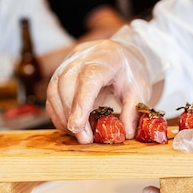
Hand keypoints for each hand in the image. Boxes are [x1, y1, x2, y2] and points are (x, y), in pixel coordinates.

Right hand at [46, 27, 160, 142]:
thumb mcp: (140, 89)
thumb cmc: (131, 71)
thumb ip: (132, 110)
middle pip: (65, 84)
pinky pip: (52, 95)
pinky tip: (71, 126)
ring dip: (62, 116)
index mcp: (106, 57)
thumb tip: (126, 133)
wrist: (123, 54)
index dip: (80, 103)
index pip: (88, 78)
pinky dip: (58, 113)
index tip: (77, 126)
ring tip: (79, 134)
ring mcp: (68, 63)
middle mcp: (82, 57)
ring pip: (54, 89)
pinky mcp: (60, 73)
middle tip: (83, 138)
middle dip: (70, 114)